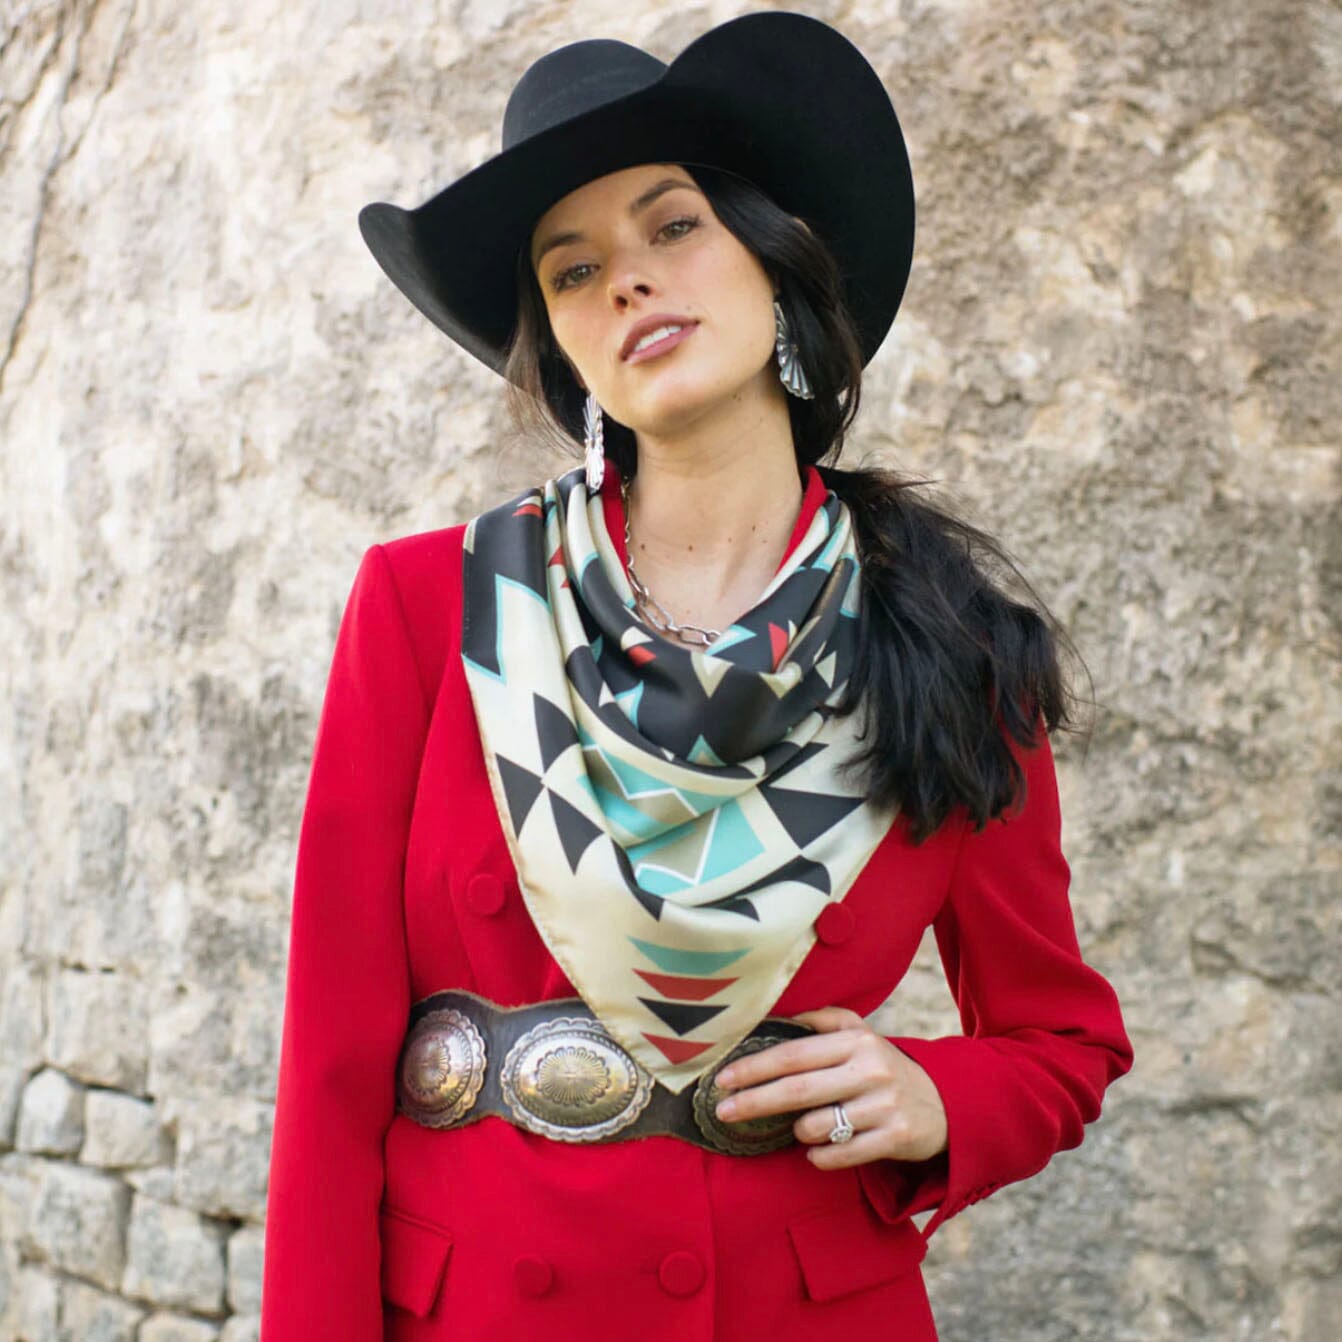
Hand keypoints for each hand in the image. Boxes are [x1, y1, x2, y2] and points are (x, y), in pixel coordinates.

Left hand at [712, 1006, 948, 1168]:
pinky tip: (817, 1150)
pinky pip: (840, 1155)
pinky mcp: (895, 1138)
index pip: (794, 1054)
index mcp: (856, 1042)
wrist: (944, 1103)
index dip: (755, 1066)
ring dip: (799, 1131)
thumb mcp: (861, 1034)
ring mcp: (884, 1106)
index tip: (724, 1078)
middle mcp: (870, 1070)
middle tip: (724, 1110)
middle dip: (754, 1101)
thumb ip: (823, 1020)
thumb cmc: (885, 1066)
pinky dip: (819, 1156)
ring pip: (817, 1126)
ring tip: (803, 1127)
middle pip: (797, 1090)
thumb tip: (780, 1015)